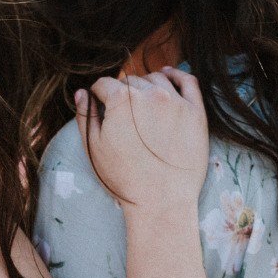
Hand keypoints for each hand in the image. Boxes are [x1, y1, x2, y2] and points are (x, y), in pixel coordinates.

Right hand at [76, 67, 208, 215]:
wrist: (162, 202)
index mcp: (121, 101)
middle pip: (130, 81)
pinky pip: (188, 81)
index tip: (100, 103)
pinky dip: (176, 75)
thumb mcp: (94, 149)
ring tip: (143, 100)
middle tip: (123, 113)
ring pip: (156, 78)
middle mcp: (149, 94)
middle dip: (122, 92)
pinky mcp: (196, 112)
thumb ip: (85, 117)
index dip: (98, 94)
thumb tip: (82, 94)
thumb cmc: (125, 180)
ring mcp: (176, 101)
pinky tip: (168, 77)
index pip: (104, 84)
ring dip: (146, 85)